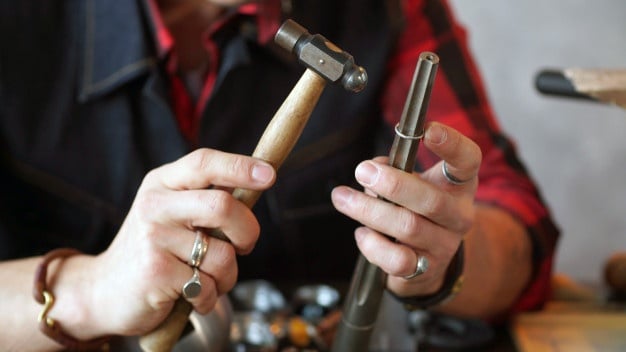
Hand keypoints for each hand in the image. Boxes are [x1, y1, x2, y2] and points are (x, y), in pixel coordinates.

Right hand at [74, 148, 275, 336]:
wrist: (102, 291)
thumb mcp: (172, 213)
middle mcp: (155, 205)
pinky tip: (191, 296)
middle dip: (248, 231)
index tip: (269, 174)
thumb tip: (258, 183)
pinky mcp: (155, 271)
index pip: (205, 162)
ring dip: (228, 276)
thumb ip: (207, 199)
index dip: (241, 166)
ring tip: (208, 278)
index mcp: (163, 183)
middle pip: (223, 205)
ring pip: (223, 254)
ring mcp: (153, 238)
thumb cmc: (153, 250)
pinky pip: (208, 285)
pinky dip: (210, 298)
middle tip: (245, 245)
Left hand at [330, 122, 480, 296]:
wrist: (429, 261)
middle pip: (432, 200)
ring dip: (369, 210)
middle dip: (393, 184)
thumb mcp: (413, 183)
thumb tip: (372, 169)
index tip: (428, 129)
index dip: (452, 144)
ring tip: (342, 197)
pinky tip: (362, 233)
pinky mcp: (424, 270)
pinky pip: (397, 259)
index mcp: (459, 185)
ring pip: (407, 227)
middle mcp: (459, 216)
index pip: (467, 161)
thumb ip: (395, 170)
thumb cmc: (416, 210)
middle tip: (363, 171)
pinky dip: (372, 244)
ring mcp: (444, 245)